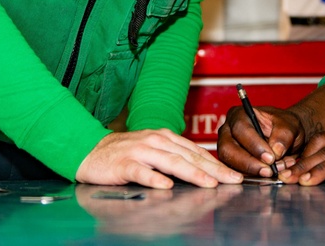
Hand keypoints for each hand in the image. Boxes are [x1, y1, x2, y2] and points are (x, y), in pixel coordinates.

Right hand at [76, 129, 242, 188]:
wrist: (90, 150)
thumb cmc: (125, 153)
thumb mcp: (153, 149)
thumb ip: (174, 157)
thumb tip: (202, 170)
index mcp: (165, 138)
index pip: (196, 152)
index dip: (217, 164)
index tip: (234, 175)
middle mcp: (156, 142)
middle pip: (189, 157)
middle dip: (213, 170)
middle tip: (232, 180)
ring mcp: (140, 152)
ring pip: (171, 162)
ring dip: (191, 173)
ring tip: (208, 183)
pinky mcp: (124, 164)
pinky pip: (141, 172)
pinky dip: (154, 178)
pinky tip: (166, 186)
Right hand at [217, 105, 307, 177]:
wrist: (287, 136)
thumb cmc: (285, 126)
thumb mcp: (290, 125)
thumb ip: (284, 135)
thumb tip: (276, 150)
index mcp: (240, 114)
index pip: (241, 129)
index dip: (254, 145)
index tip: (270, 158)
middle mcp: (229, 130)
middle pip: (228, 148)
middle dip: (248, 163)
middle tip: (268, 171)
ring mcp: (227, 147)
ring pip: (229, 163)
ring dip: (251, 172)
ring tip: (271, 173)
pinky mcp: (231, 162)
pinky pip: (235, 172)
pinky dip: (251, 177)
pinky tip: (267, 176)